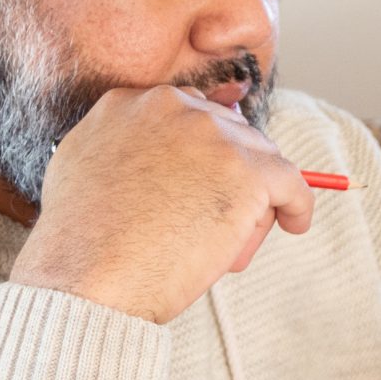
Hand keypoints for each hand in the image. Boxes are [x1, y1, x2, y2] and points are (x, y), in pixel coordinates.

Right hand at [8, 85, 314, 323]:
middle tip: (210, 223)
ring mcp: (214, 137)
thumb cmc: (82, 243)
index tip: (204, 184)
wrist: (85, 277)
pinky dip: (297, 206)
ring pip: (259, 163)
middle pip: (231, 136)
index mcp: (131, 102)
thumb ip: (126, 146)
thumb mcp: (86, 167)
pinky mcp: (249, 172)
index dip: (204, 155)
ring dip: (251, 204)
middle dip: (229, 178)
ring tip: (223, 246)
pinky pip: (293, 185)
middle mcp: (175, 107)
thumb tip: (172, 154)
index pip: (192, 116)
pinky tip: (295, 224)